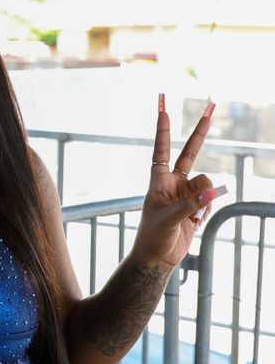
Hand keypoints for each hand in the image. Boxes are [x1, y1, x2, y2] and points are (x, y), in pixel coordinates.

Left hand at [131, 95, 223, 270]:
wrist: (157, 257)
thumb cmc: (152, 237)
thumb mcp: (167, 220)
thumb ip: (189, 205)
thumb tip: (211, 193)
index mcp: (158, 181)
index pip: (161, 150)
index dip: (163, 131)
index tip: (163, 110)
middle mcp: (173, 182)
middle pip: (190, 153)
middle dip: (200, 132)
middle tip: (212, 107)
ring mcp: (186, 193)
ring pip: (207, 184)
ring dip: (203, 200)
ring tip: (190, 217)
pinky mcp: (196, 205)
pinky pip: (210, 200)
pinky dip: (205, 212)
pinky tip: (193, 223)